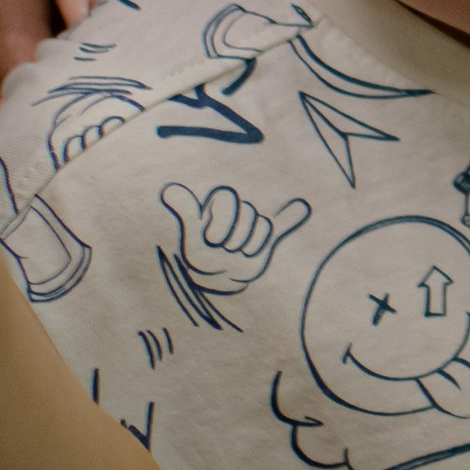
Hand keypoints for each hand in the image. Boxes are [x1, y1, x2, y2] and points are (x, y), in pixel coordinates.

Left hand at [160, 180, 311, 299]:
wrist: (218, 281)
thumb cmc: (202, 259)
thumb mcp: (192, 239)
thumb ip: (187, 213)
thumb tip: (168, 189)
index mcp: (219, 205)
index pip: (228, 198)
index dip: (222, 221)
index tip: (213, 240)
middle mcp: (238, 211)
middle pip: (248, 212)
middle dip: (236, 236)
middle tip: (225, 250)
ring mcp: (254, 224)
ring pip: (264, 225)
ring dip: (250, 245)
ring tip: (237, 255)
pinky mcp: (269, 238)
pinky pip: (282, 223)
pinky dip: (293, 216)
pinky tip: (302, 207)